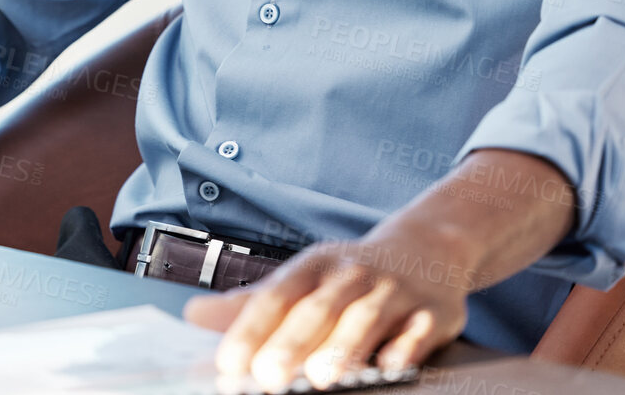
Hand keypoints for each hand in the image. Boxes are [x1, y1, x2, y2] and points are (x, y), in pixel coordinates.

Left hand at [185, 224, 474, 390]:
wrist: (426, 248)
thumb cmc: (349, 274)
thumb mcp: (301, 278)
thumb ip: (250, 302)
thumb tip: (193, 315)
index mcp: (314, 267)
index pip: (276, 296)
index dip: (251, 329)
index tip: (228, 363)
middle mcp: (351, 275)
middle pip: (318, 308)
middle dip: (291, 342)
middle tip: (267, 376)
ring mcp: (393, 292)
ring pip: (366, 317)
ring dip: (344, 345)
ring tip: (321, 377)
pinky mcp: (431, 312)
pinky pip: (419, 330)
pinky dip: (406, 347)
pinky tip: (391, 367)